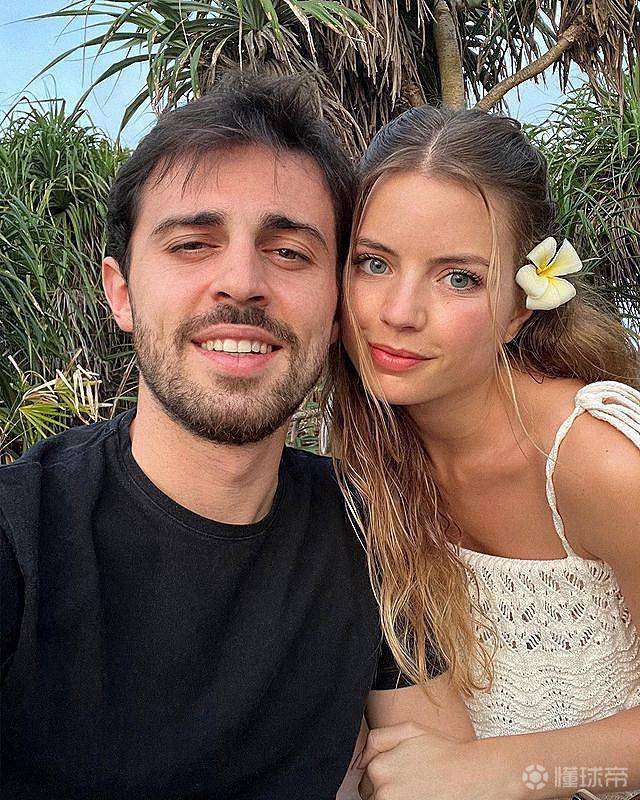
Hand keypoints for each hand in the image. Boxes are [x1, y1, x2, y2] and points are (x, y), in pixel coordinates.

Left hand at [357, 723, 510, 799]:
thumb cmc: (444, 753)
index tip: (399, 772)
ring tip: (417, 788)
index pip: (366, 777)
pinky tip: (419, 795)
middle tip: (411, 780)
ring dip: (394, 796)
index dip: (381, 773)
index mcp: (379, 768)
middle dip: (386, 787)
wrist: (472, 776)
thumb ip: (378, 739)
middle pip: (371, 794)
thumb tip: (359, 759)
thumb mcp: (409, 729)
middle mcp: (383, 792)